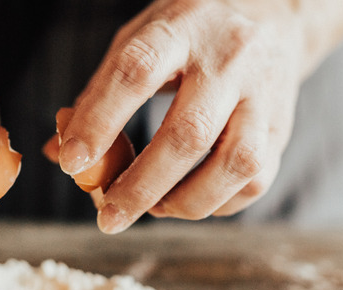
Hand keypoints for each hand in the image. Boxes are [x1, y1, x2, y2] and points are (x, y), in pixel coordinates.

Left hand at [57, 0, 342, 232]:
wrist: (271, 12)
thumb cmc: (187, 33)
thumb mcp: (138, 41)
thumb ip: (98, 95)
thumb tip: (61, 152)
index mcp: (179, 30)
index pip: (136, 74)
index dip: (100, 122)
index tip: (72, 162)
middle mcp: (228, 60)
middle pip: (187, 134)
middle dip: (141, 186)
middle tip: (109, 216)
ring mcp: (263, 95)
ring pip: (234, 164)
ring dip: (185, 202)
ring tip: (154, 208)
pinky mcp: (282, 127)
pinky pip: (255, 181)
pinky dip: (217, 204)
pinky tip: (189, 200)